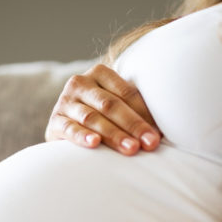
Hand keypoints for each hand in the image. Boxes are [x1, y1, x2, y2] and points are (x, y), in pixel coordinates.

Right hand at [46, 63, 160, 155]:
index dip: (144, 113)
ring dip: (114, 134)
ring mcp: (65, 102)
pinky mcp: (54, 122)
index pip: (126, 93)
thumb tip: (166, 130)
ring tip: (131, 149)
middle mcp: (80, 83)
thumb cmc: (102, 117)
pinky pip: (69, 129)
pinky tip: (94, 143)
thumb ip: (137, 111)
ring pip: (93, 118)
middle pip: (111, 105)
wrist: (67, 127)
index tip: (160, 133)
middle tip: (150, 143)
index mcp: (100, 73)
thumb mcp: (117, 107)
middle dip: (133, 125)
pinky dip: (82, 136)